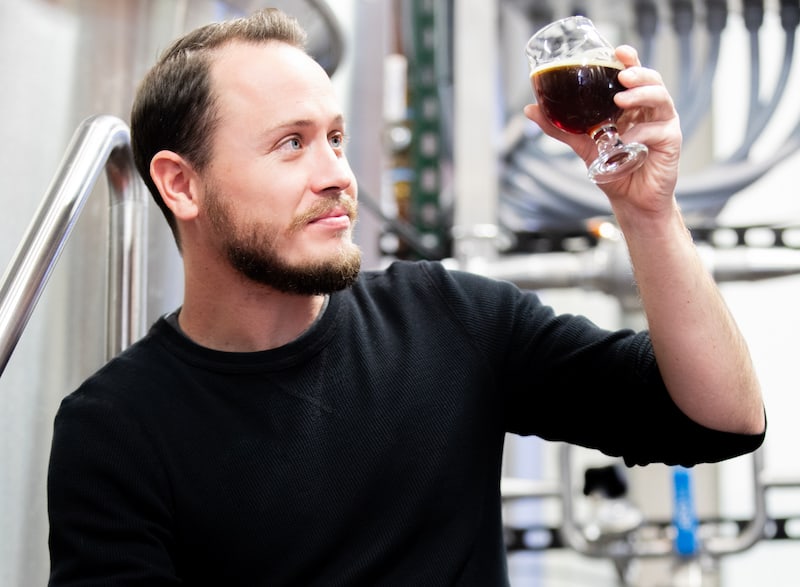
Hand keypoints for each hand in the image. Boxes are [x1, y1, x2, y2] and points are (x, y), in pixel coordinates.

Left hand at [523, 45, 682, 218]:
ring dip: (641, 95)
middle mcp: (648, 109)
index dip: (627, 59)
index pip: (632, 75)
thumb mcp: (581, 145)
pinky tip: (629, 140)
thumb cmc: (613, 170)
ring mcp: (662, 123)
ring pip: (660, 97)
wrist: (629, 200)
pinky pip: (657, 129)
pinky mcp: (670, 140)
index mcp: (630, 105)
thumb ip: (559, 127)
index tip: (616, 51)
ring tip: (621, 99)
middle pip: (650, 79)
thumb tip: (530, 110)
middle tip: (621, 75)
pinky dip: (641, 132)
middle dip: (637, 73)